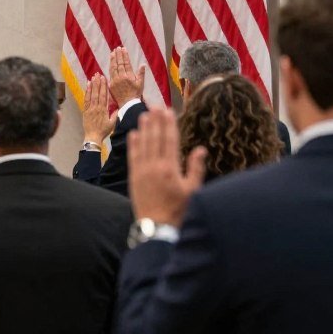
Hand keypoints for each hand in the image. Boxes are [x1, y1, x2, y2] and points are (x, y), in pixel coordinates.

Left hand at [82, 73, 116, 144]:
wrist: (93, 137)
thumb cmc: (103, 131)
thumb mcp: (112, 123)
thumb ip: (115, 114)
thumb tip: (118, 106)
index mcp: (103, 110)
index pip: (103, 95)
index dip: (104, 86)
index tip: (104, 79)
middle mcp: (96, 108)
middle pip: (97, 93)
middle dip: (98, 83)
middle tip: (98, 74)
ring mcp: (89, 109)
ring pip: (90, 95)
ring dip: (92, 86)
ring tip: (93, 77)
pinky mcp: (85, 111)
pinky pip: (86, 100)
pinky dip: (86, 92)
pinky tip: (87, 86)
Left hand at [108, 47, 145, 106]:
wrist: (128, 104)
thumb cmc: (136, 94)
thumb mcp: (141, 84)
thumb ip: (141, 73)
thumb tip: (142, 64)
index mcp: (129, 76)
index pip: (126, 63)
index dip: (124, 55)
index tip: (123, 49)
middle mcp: (121, 77)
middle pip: (119, 64)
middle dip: (118, 55)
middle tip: (117, 48)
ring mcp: (115, 80)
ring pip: (113, 67)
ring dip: (113, 59)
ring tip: (113, 52)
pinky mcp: (111, 84)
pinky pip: (110, 74)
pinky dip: (110, 67)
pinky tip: (110, 62)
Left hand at [127, 108, 206, 225]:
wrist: (156, 227)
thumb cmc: (178, 210)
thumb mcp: (193, 191)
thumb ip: (196, 169)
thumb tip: (200, 149)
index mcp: (170, 168)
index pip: (169, 140)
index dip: (169, 124)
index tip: (168, 111)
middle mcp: (154, 166)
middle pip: (155, 138)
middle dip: (156, 121)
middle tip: (156, 106)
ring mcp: (142, 171)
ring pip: (143, 144)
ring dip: (144, 128)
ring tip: (145, 114)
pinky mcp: (134, 177)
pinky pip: (132, 156)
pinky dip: (133, 144)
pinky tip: (133, 134)